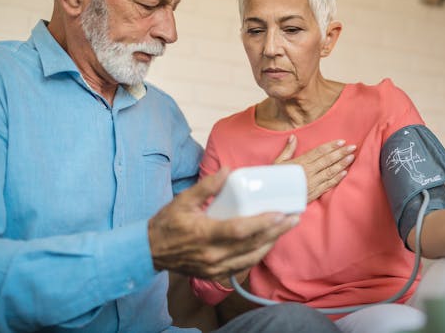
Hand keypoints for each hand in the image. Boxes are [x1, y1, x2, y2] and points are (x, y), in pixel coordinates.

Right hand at [148, 168, 298, 279]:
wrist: (150, 251)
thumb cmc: (167, 223)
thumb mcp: (183, 200)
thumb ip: (207, 186)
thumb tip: (227, 170)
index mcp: (205, 234)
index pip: (240, 230)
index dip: (263, 223)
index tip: (280, 213)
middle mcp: (213, 255)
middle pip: (252, 245)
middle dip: (276, 231)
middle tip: (294, 217)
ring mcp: (215, 267)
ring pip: (251, 257)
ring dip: (272, 242)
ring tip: (286, 227)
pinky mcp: (216, 273)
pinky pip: (244, 266)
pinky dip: (258, 253)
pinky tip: (268, 242)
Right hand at [274, 135, 355, 202]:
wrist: (273, 198)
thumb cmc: (275, 179)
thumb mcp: (278, 163)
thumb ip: (288, 150)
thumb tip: (293, 137)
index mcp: (300, 162)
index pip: (319, 152)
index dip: (331, 146)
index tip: (341, 141)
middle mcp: (308, 172)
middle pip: (327, 160)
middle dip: (341, 153)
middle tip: (353, 147)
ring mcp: (312, 183)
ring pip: (330, 171)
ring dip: (342, 164)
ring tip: (351, 157)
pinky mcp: (314, 193)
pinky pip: (328, 184)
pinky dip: (337, 178)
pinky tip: (344, 173)